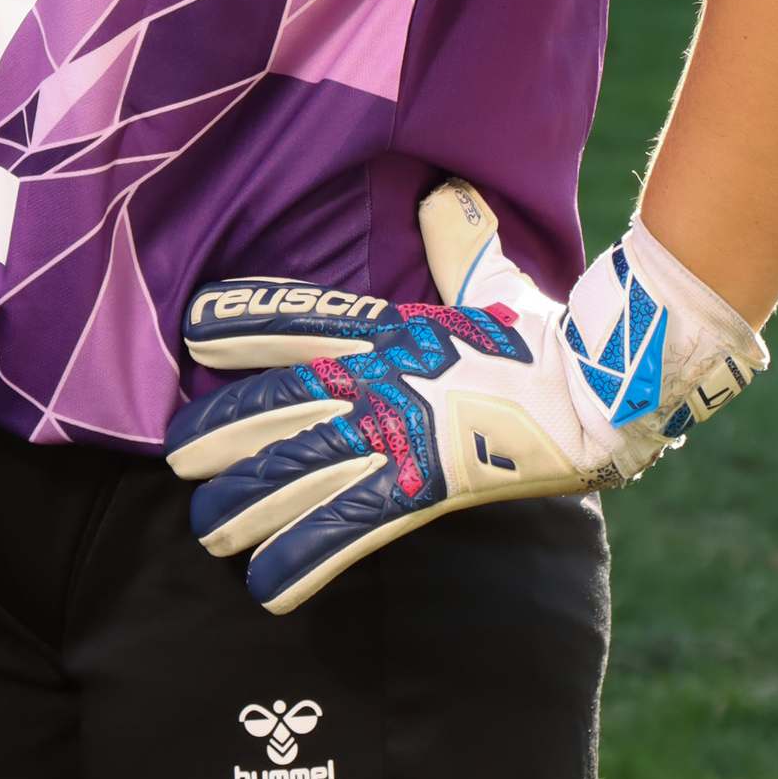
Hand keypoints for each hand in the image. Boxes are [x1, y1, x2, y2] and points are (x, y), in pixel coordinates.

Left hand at [165, 181, 766, 613]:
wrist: (603, 388)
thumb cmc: (550, 335)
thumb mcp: (496, 275)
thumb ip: (461, 240)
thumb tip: (448, 189)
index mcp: (395, 329)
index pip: (304, 318)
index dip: (245, 322)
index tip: (194, 328)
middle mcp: (386, 376)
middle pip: (283, 402)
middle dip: (224, 432)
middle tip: (174, 458)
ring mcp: (403, 430)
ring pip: (301, 467)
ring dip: (248, 503)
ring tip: (206, 530)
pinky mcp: (427, 482)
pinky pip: (350, 527)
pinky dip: (304, 559)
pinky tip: (265, 590)